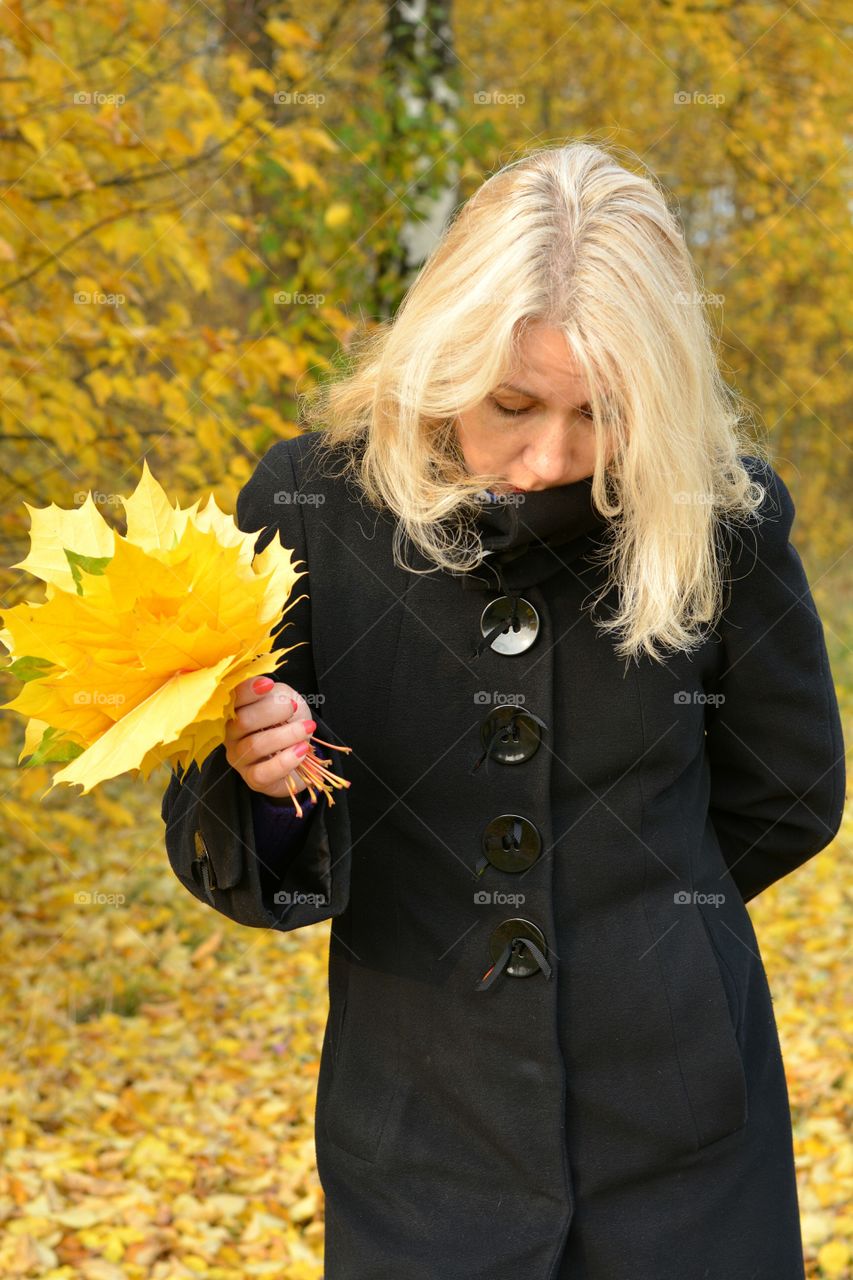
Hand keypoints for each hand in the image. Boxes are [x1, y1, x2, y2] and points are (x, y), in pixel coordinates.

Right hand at [225, 675, 315, 802]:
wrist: (300, 751)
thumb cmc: (289, 721)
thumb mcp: (284, 699)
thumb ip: (274, 694)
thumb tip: (269, 691)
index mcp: (235, 710)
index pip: (232, 698)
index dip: (248, 691)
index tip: (269, 685)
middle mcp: (230, 734)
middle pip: (243, 721)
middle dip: (272, 711)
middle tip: (294, 708)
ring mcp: (239, 758)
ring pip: (255, 746)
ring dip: (285, 735)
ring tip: (307, 728)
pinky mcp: (252, 779)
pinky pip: (263, 773)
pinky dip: (285, 761)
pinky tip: (301, 751)